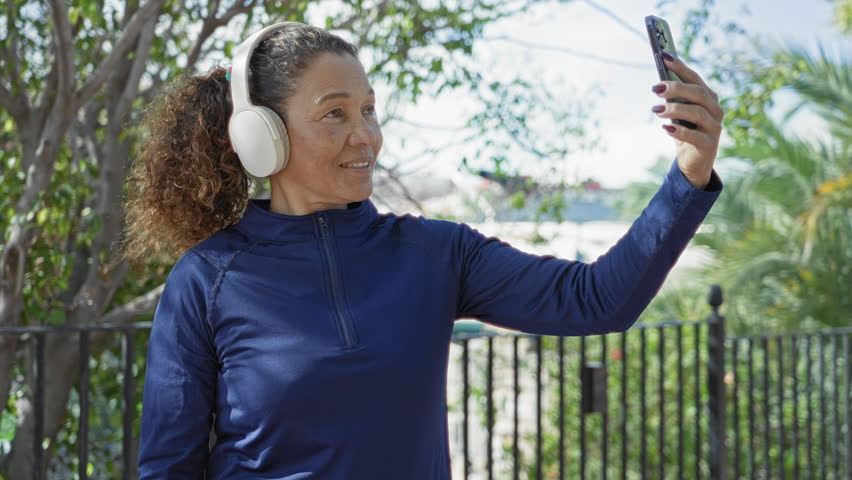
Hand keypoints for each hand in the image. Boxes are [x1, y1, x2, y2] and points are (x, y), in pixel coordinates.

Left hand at [651, 54, 723, 188]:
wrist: (694, 162)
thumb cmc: (685, 132)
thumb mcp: (678, 114)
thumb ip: (674, 101)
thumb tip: (659, 86)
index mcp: (708, 98)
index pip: (695, 78)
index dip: (680, 67)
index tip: (664, 56)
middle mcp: (715, 110)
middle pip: (698, 93)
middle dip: (676, 88)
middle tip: (656, 88)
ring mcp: (714, 127)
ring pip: (697, 112)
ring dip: (674, 109)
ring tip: (656, 110)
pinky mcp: (709, 145)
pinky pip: (694, 136)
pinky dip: (679, 131)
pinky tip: (665, 128)